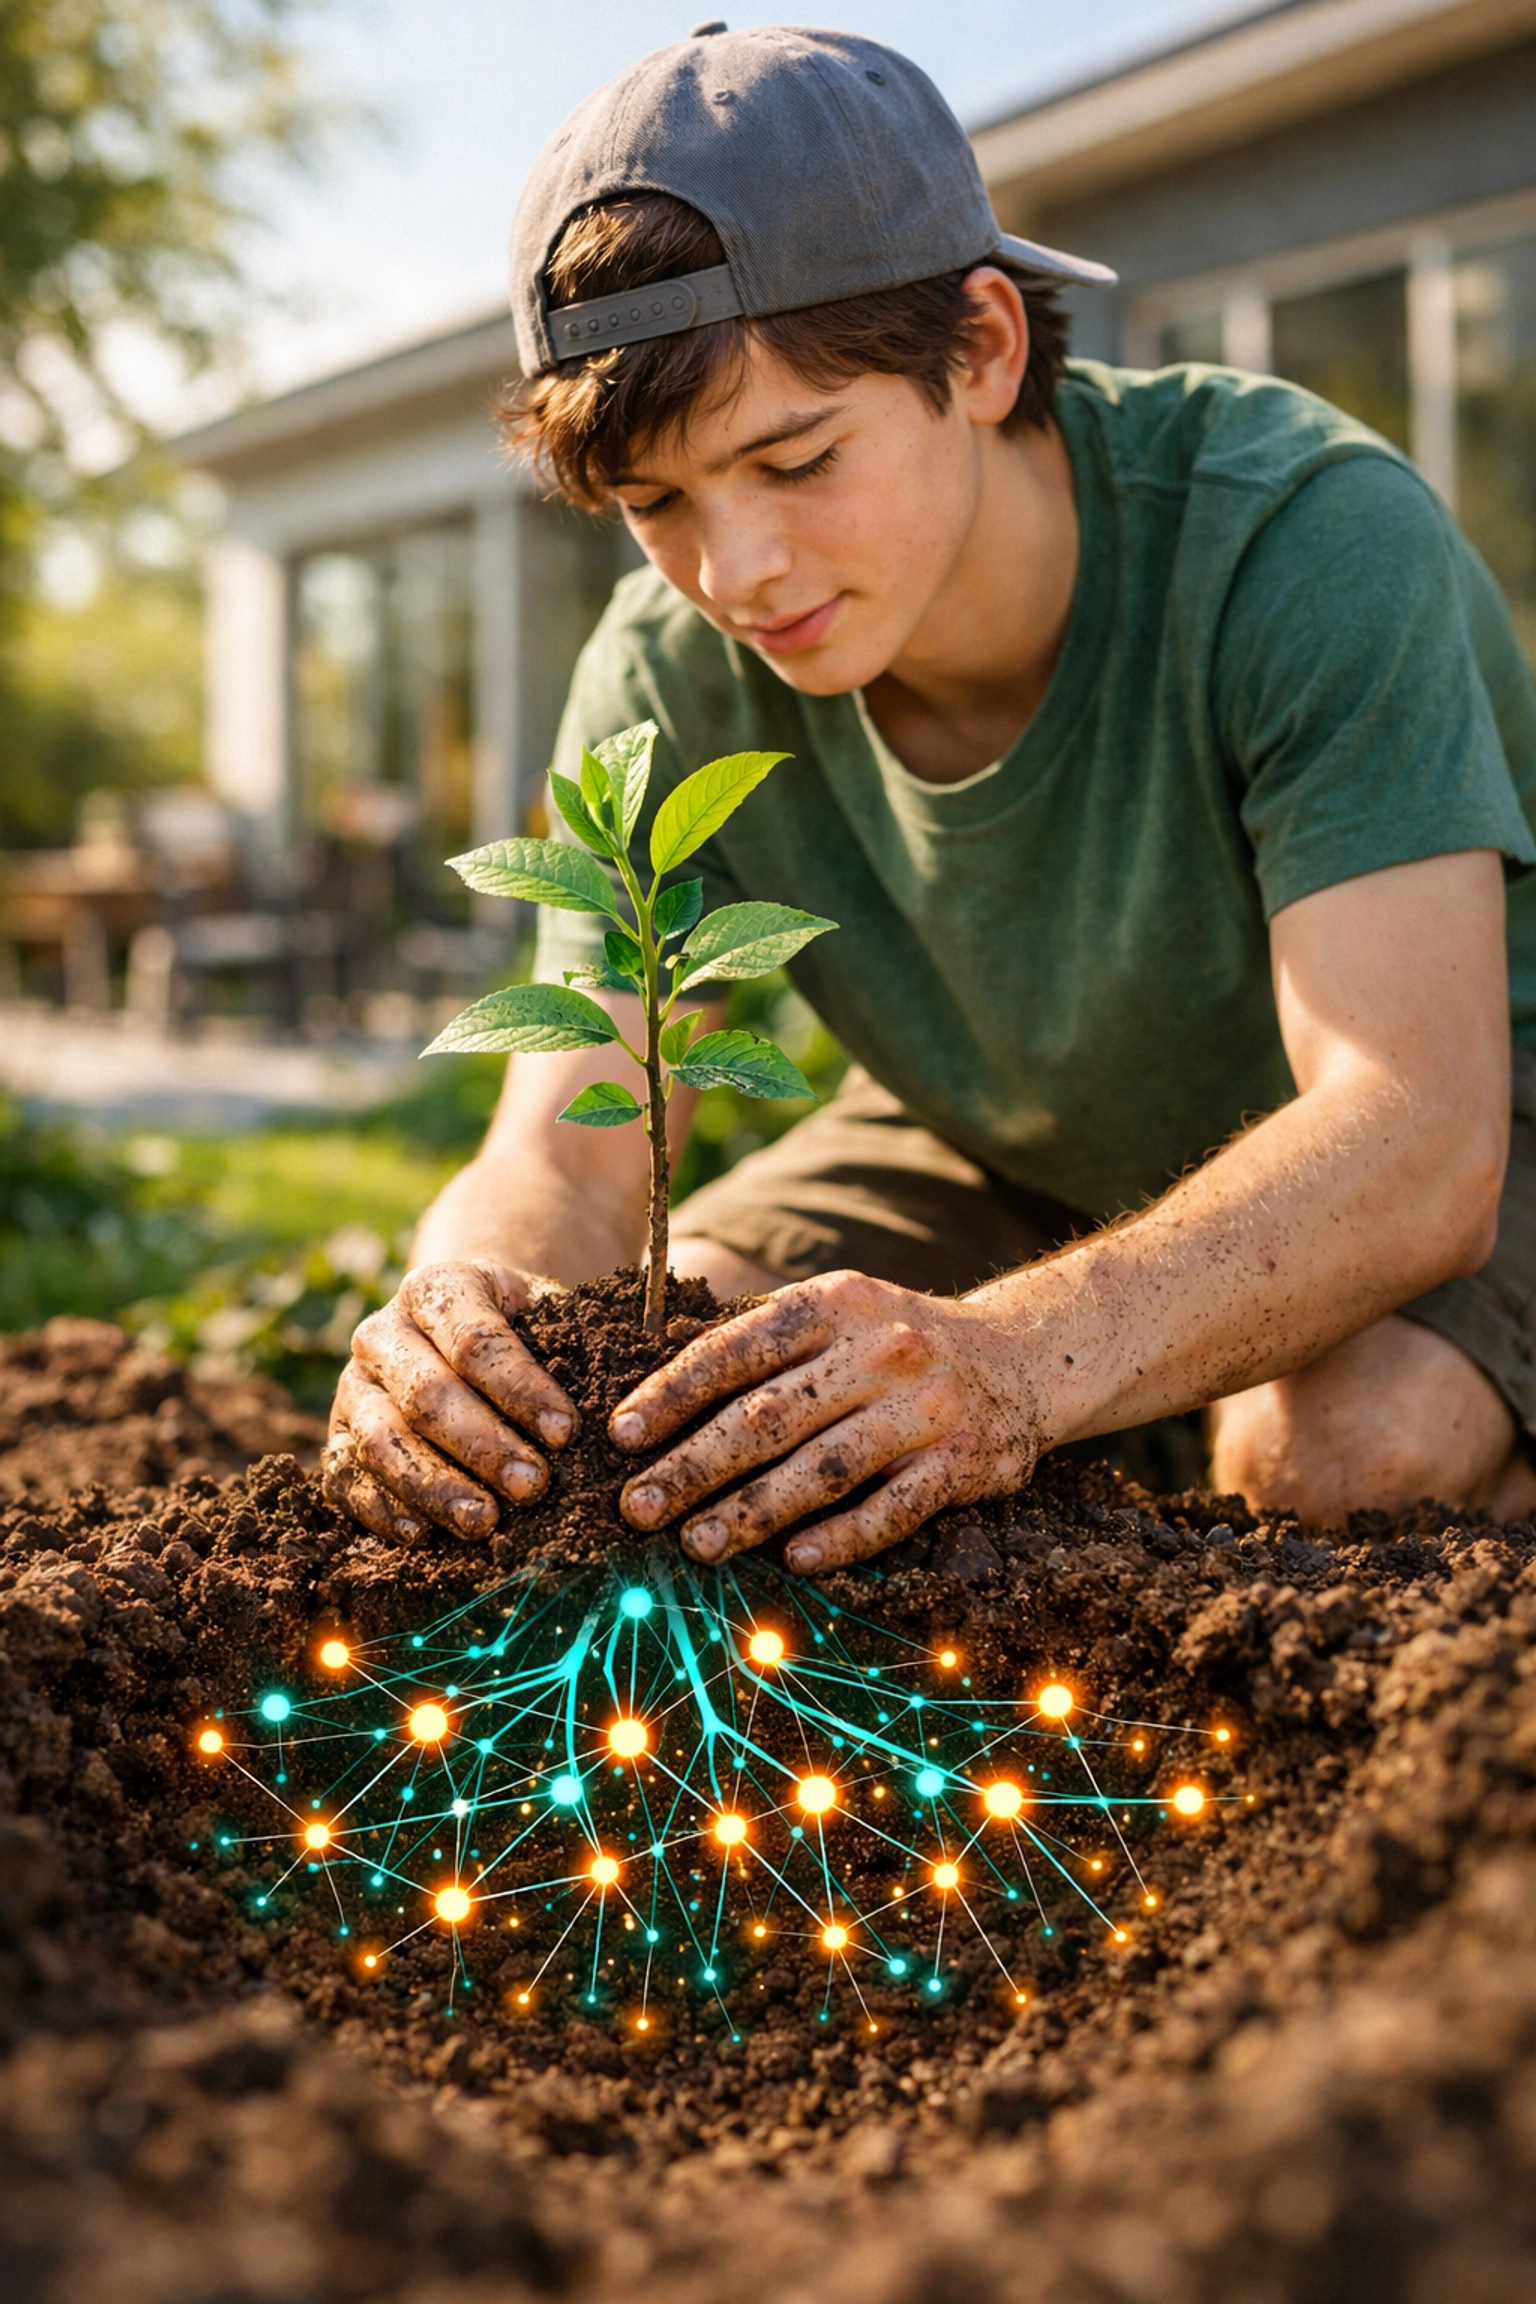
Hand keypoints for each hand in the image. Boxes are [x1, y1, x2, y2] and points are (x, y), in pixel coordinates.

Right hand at [324, 1262, 576, 1541]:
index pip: (477, 1341)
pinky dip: (384, 1510)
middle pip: (427, 1396)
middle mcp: (381, 1333)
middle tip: (535, 1488)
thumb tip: (631, 1400)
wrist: (456, 1329)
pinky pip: (347, 1479)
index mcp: (436, 1289)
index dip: (521, 1390)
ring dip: (436, 1487)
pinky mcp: (335, 1440)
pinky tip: (426, 1536)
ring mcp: (351, 1389)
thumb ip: (578, 1344)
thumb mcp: (547, 1312)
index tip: (567, 1433)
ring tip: (486, 1523)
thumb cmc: (519, 1331)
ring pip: (381, 1441)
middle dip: (484, 1447)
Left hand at [609, 1271, 1036, 1571]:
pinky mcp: (964, 1462)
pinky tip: (792, 1560)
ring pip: (823, 1468)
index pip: (738, 1347)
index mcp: (835, 1302)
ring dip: (752, 1511)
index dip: (673, 1391)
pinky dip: (841, 1538)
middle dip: (693, 1465)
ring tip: (697, 1544)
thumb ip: (765, 1343)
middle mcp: (880, 1348)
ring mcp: (926, 1407)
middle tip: (637, 1507)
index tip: (621, 1435)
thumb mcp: (840, 1313)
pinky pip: (893, 1509)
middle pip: (769, 1416)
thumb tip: (657, 1397)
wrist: (1028, 1355)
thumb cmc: (898, 1342)